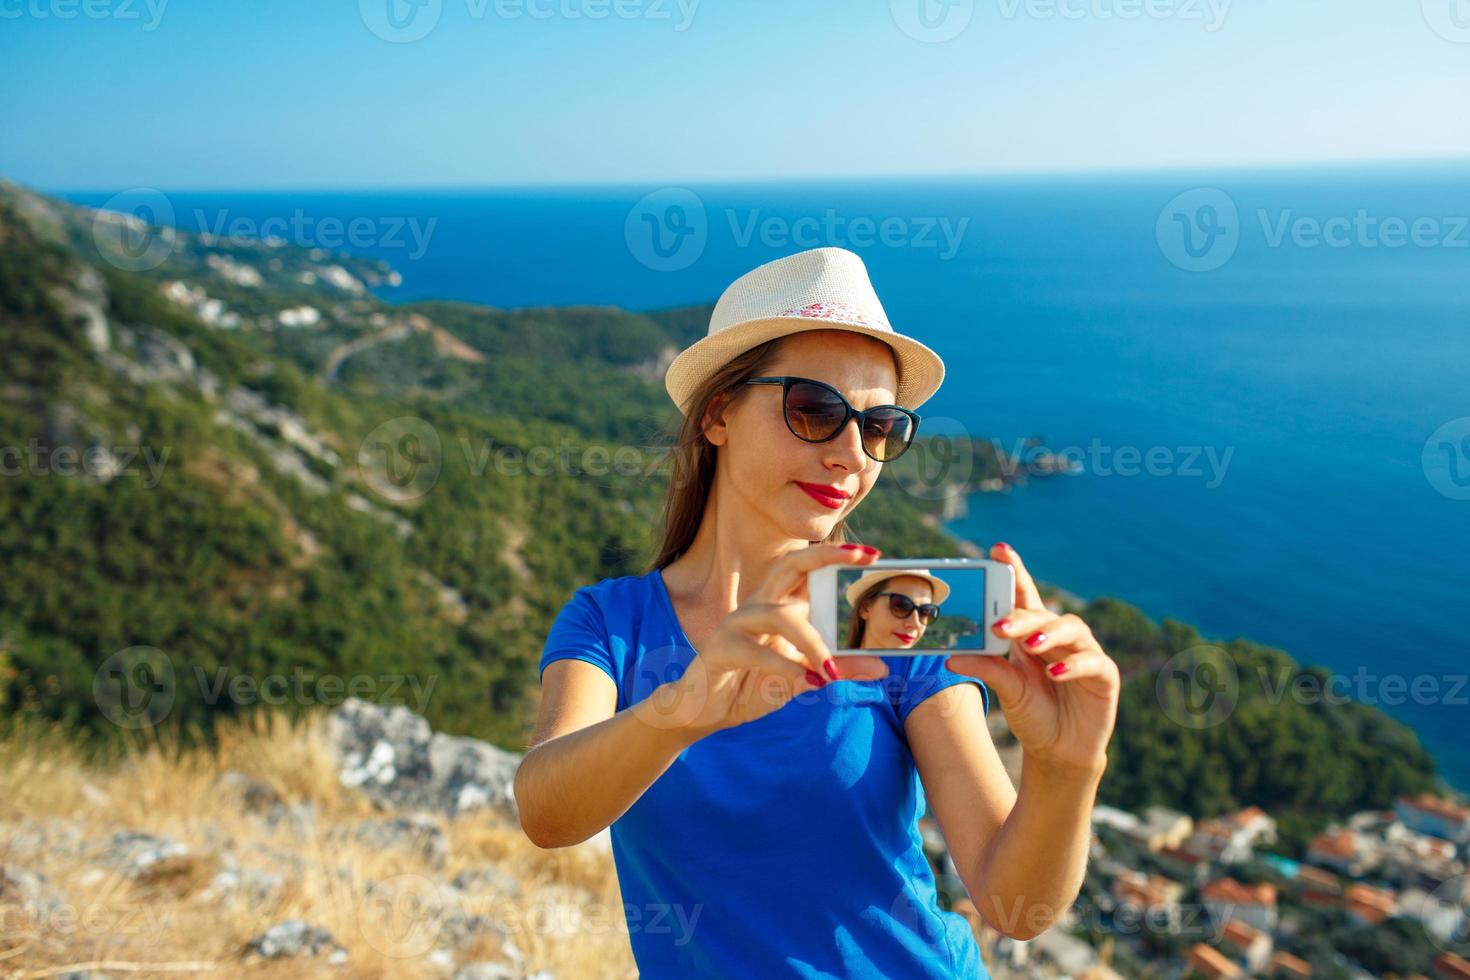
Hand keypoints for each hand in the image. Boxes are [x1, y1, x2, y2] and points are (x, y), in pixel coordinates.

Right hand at [655, 542, 890, 738]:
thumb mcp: (804, 678)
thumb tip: (883, 666)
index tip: (872, 554)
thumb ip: (839, 668)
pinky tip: (805, 681)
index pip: (806, 569)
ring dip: (811, 642)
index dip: (835, 556)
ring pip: (780, 616)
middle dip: (826, 556)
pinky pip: (755, 651)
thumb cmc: (752, 685)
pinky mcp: (720, 649)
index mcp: (777, 605)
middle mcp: (757, 605)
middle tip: (861, 556)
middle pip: (789, 565)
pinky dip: (783, 666)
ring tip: (830, 670)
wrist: (706, 712)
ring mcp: (736, 624)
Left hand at [946, 542, 1119, 774]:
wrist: (1058, 751)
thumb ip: (986, 668)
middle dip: (1021, 614)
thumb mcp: (1007, 688)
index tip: (998, 550)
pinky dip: (1074, 665)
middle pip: (1043, 612)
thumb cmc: (1032, 712)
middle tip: (998, 625)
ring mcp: (1084, 653)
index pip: (1024, 596)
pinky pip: (1092, 662)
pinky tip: (1056, 673)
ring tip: (1028, 646)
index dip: (1015, 571)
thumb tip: (950, 657)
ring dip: (1048, 634)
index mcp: (1033, 634)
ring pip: (1071, 629)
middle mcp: (1059, 638)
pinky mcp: (1104, 676)